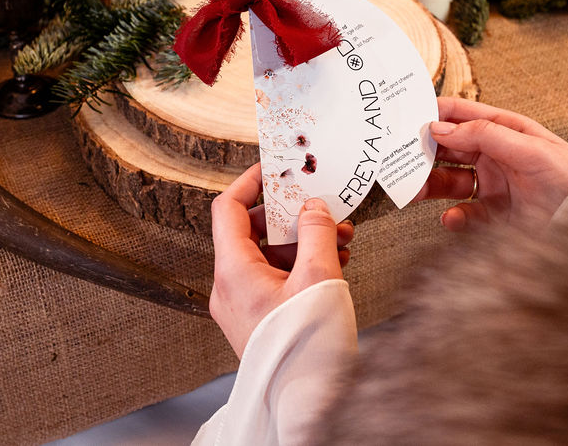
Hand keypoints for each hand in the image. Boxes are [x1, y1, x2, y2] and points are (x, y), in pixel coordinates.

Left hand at [210, 163, 353, 357]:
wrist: (306, 400)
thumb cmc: (307, 349)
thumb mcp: (319, 277)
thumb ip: (317, 232)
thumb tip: (312, 207)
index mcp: (234, 271)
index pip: (228, 209)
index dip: (249, 183)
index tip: (273, 169)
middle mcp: (230, 286)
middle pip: (253, 231)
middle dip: (292, 216)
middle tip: (320, 206)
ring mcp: (242, 304)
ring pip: (269, 255)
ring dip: (304, 241)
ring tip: (340, 238)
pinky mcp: (258, 316)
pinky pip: (275, 277)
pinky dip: (301, 264)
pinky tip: (333, 261)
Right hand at [413, 98, 567, 230]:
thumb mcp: (529, 149)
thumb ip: (484, 135)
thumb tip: (441, 129)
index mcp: (503, 131)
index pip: (461, 115)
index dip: (434, 113)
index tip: (406, 116)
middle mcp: (493, 155)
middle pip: (448, 149)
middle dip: (424, 152)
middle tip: (400, 157)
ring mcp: (491, 185)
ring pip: (448, 181)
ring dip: (428, 184)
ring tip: (413, 190)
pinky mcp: (492, 214)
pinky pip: (463, 214)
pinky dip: (452, 217)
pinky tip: (450, 218)